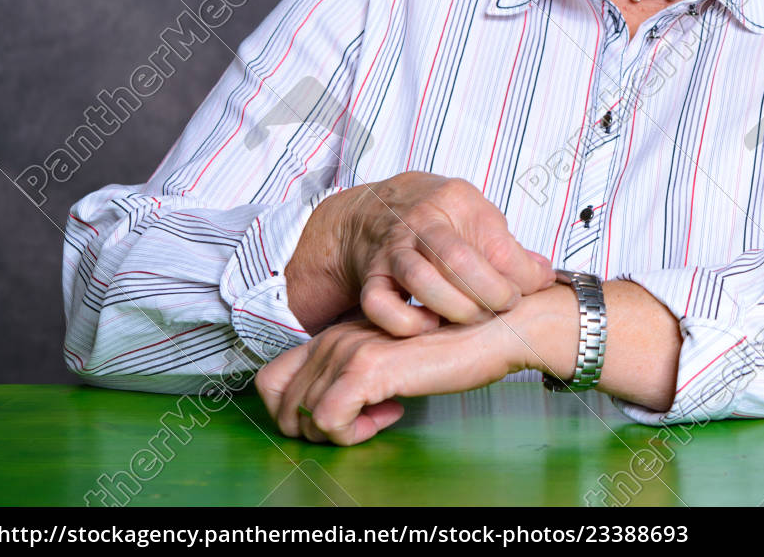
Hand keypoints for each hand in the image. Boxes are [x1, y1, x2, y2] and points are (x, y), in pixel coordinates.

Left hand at [255, 287, 569, 444]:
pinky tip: (390, 413)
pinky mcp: (367, 368)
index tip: (339, 416)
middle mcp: (333, 337)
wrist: (493, 331)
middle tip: (364, 420)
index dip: (294, 413)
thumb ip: (356, 374)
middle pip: (281, 405)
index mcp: (334, 335)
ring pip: (304, 417)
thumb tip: (328, 412)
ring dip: (343, 431)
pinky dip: (353, 433)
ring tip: (385, 413)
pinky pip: (329, 421)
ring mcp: (348, 350)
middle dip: (317, 430)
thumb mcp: (391, 359)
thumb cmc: (452, 349)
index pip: (269, 381)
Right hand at [286, 171, 554, 335]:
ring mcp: (393, 251)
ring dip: (456, 309)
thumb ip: (512, 249)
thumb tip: (547, 278)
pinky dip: (407, 323)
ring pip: (422, 282)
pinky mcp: (371, 278)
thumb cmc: (444, 219)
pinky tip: (430, 325)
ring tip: (474, 317)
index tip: (531, 288)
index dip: (522, 276)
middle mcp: (421, 224)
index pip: (498, 245)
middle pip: (459, 261)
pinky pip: (380, 306)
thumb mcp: (482, 217)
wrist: (380, 210)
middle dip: (491, 294)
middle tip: (504, 306)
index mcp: (457, 201)